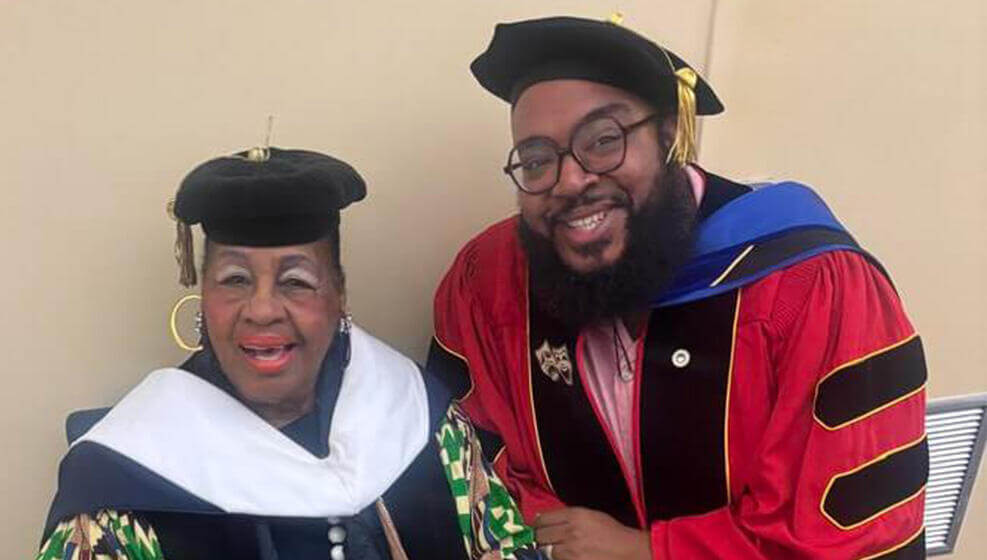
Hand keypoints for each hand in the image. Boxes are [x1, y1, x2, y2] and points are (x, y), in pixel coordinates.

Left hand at [533, 506, 650, 559]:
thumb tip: (543, 519)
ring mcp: (571, 551)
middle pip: (540, 536)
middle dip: (539, 538)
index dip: (536, 524)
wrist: (627, 551)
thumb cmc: (611, 532)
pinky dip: (558, 558)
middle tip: (543, 540)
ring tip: (558, 549)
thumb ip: (567, 516)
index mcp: (575, 516)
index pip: (543, 519)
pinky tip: (565, 556)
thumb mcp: (589, 515)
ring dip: (548, 551)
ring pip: (546, 551)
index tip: (535, 527)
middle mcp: (570, 532)